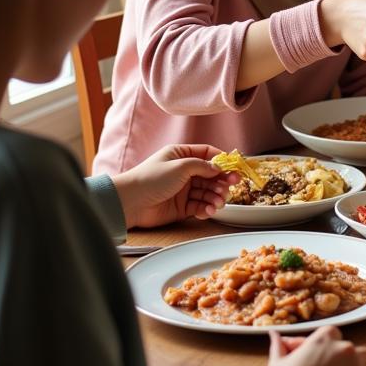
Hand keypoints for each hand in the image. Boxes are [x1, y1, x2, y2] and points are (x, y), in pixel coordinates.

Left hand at [113, 144, 238, 229]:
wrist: (130, 203)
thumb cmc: (150, 179)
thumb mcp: (180, 166)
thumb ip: (203, 166)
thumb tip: (219, 168)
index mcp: (181, 156)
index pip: (207, 154)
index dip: (222, 161)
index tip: (235, 167)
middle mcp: (184, 172)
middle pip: (211, 175)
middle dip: (222, 181)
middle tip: (231, 186)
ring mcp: (183, 190)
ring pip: (207, 192)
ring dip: (216, 197)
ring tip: (218, 202)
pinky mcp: (181, 207)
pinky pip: (200, 206)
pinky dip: (206, 208)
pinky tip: (209, 210)